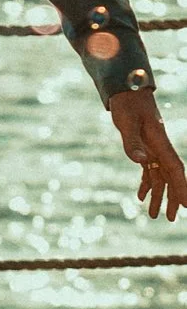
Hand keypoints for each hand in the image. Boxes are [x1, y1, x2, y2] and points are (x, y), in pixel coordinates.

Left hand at [108, 90, 186, 220]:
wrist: (126, 90)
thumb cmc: (128, 104)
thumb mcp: (127, 123)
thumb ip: (132, 142)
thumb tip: (141, 161)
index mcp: (160, 143)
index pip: (175, 170)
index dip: (182, 188)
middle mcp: (159, 148)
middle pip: (170, 177)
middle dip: (172, 198)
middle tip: (172, 218)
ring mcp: (152, 148)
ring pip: (158, 176)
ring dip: (157, 195)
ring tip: (152, 215)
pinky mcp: (143, 147)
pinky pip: (148, 170)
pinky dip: (145, 183)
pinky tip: (140, 196)